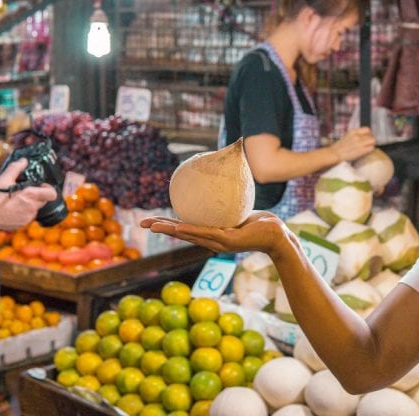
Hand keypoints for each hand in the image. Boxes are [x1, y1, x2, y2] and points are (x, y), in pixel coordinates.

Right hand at [0, 158, 58, 229]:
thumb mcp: (4, 179)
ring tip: (17, 200)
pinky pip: (28, 216)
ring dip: (30, 204)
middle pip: (43, 200)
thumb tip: (23, 161)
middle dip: (37, 196)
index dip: (48, 188)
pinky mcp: (22, 224)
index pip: (51, 193)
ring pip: (35, 208)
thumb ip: (16, 168)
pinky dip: (24, 212)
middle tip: (25, 192)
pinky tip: (13, 208)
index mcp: (30, 196)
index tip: (42, 186)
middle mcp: (31, 207)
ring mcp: (28, 217)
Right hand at [140, 211, 293, 258]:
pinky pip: (206, 233)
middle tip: (142, 223)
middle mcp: (211, 240)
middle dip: (161, 229)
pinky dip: (191, 230)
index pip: (185, 228)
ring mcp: (219, 242)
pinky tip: (178, 227)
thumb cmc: (259, 221)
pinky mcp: (228, 241)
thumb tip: (220, 175)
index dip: (167, 225)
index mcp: (211, 233)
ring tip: (154, 226)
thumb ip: (227, 199)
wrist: (276, 234)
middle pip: (181, 233)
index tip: (152, 220)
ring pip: (190, 234)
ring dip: (170, 230)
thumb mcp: (239, 207)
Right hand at [331, 127, 375, 162]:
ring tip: (366, 148)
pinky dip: (370, 150)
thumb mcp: (347, 136)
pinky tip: (365, 152)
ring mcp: (359, 142)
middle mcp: (357, 135)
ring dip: (371, 145)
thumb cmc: (339, 147)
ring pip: (372, 141)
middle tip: (367, 144)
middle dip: (370, 140)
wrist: (334, 154)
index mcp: (353, 131)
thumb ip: (356, 135)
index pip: (367, 129)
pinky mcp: (361, 150)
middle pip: (371, 136)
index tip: (367, 138)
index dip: (368, 134)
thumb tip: (364, 137)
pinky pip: (371, 148)